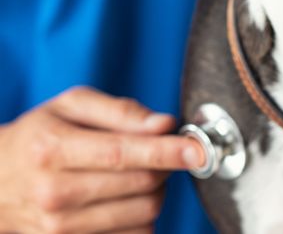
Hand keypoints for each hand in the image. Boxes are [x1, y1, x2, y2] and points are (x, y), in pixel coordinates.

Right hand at [0, 86, 203, 233]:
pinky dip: (145, 214)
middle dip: (167, 166)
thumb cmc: (40, 133)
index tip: (198, 149)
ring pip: (143, 214)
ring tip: (144, 171)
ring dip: (158, 190)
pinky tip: (132, 195)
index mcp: (54, 150)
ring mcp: (61, 229)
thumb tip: (164, 123)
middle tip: (166, 150)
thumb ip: (120, 111)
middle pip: (140, 185)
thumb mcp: (72, 105)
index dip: (166, 151)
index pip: (123, 153)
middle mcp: (56, 193)